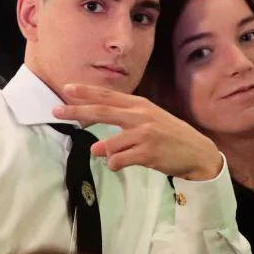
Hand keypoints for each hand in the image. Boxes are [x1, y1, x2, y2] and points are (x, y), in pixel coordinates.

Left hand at [52, 84, 223, 180]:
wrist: (197, 152)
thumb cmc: (170, 136)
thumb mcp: (149, 120)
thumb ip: (124, 125)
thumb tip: (97, 143)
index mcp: (140, 105)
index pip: (108, 96)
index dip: (87, 92)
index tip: (67, 88)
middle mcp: (140, 116)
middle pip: (102, 111)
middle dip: (77, 110)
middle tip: (56, 110)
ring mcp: (144, 134)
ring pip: (109, 143)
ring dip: (101, 150)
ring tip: (104, 152)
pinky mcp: (148, 152)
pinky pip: (118, 160)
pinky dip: (114, 164)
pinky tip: (121, 164)